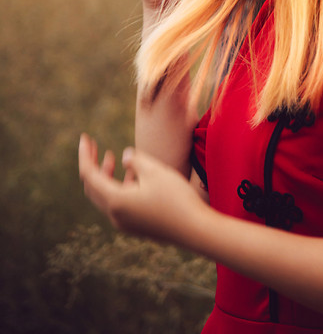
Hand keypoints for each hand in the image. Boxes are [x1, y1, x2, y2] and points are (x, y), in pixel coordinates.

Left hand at [79, 134, 208, 246]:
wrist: (194, 230)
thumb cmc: (175, 198)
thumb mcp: (154, 171)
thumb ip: (135, 160)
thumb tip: (124, 156)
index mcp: (115, 201)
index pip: (89, 175)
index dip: (85, 155)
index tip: (84, 137)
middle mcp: (115, 215)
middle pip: (92, 188)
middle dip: (92, 165)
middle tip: (93, 145)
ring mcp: (125, 223)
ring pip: (105, 196)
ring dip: (105, 176)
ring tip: (112, 156)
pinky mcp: (135, 225)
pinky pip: (118, 203)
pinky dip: (118, 186)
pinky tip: (132, 174)